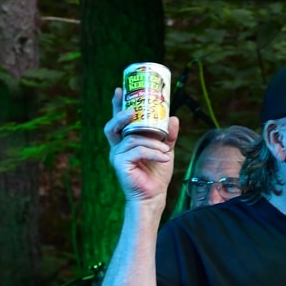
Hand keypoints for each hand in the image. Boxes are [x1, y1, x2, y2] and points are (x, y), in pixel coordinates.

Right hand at [105, 88, 179, 204]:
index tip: (120, 89)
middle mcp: (117, 148)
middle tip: (133, 111)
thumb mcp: (165, 150)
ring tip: (166, 150)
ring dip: (152, 143)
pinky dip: (153, 153)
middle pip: (113, 126)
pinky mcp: (120, 165)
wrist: (154, 196)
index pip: (118, 120)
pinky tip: (164, 158)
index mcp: (125, 142)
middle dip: (121, 115)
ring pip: (133, 140)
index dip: (117, 105)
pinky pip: (137, 151)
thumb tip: (173, 117)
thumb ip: (167, 135)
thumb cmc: (156, 174)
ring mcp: (117, 156)